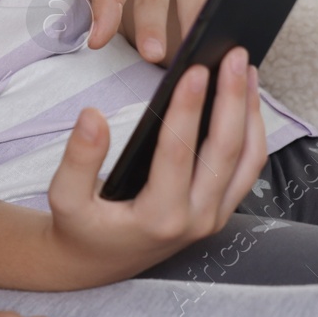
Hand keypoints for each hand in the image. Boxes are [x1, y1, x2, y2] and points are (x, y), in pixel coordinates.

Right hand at [41, 47, 267, 288]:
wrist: (98, 263)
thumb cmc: (81, 226)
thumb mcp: (64, 197)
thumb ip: (78, 158)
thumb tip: (92, 115)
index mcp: (158, 217)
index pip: (178, 154)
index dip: (187, 109)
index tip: (194, 69)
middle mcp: (195, 219)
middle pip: (226, 151)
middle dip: (232, 98)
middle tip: (232, 54)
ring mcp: (213, 216)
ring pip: (248, 160)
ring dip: (250, 111)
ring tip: (245, 68)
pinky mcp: (220, 209)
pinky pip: (248, 168)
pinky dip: (253, 130)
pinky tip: (245, 97)